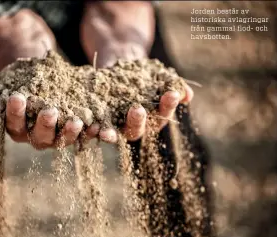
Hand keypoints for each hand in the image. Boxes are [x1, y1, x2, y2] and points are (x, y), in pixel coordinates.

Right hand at [0, 9, 94, 148]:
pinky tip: (98, 125)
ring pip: (63, 140)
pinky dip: (92, 132)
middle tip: (50, 110)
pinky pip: (84, 135)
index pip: (14, 124)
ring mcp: (58, 137)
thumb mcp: (9, 85)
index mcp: (18, 128)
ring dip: (70, 132)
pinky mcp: (76, 133)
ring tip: (77, 121)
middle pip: (40, 137)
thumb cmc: (22, 82)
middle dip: (45, 124)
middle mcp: (37, 137)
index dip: (14, 113)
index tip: (17, 97)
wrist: (43, 78)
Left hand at [79, 1, 193, 142]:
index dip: (167, 106)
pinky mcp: (97, 120)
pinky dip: (91, 127)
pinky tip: (89, 125)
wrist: (121, 63)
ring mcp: (114, 125)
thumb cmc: (145, 72)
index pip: (161, 116)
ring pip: (113, 133)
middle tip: (138, 109)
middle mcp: (134, 127)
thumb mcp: (158, 75)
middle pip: (136, 130)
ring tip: (106, 133)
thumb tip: (187, 95)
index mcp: (153, 119)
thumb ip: (172, 85)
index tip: (170, 94)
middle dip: (137, 121)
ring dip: (110, 134)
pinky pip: (93, 126)